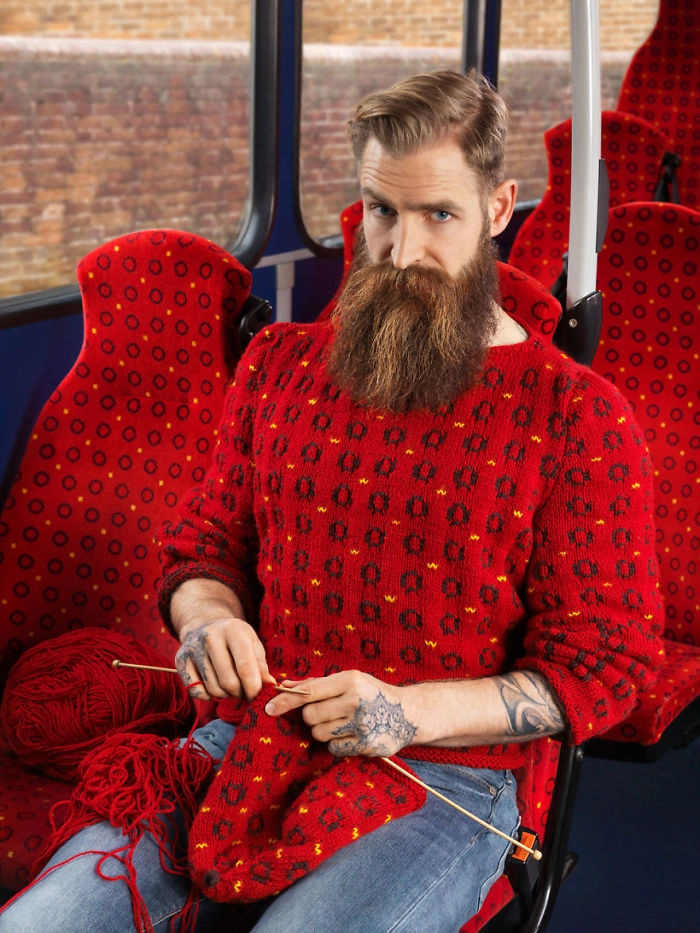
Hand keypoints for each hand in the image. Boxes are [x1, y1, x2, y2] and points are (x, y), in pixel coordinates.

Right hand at [176, 615, 274, 699]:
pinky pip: (196, 692)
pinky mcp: (180, 660)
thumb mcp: (252, 644)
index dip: (254, 688)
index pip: (245, 667)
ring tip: (230, 685)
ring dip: (225, 695)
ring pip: (213, 690)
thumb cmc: (235, 639)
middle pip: (229, 682)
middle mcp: (210, 637)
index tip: (258, 698)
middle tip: (243, 691)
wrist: (205, 625)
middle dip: (240, 693)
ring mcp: (193, 648)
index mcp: (233, 630)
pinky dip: (207, 696)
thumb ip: (261, 665)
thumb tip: (270, 686)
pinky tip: (213, 684)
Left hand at [264, 670, 417, 756]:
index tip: (268, 708)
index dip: (286, 701)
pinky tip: (352, 735)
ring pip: (319, 734)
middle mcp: (356, 701)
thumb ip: (315, 684)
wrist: (407, 713)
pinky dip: (337, 744)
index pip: (309, 692)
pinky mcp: (366, 745)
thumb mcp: (347, 681)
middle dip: (313, 717)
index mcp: (350, 680)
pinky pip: (333, 748)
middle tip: (330, 712)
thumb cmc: (370, 693)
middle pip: (310, 716)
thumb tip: (284, 685)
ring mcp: (362, 724)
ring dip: (324, 731)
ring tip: (342, 723)